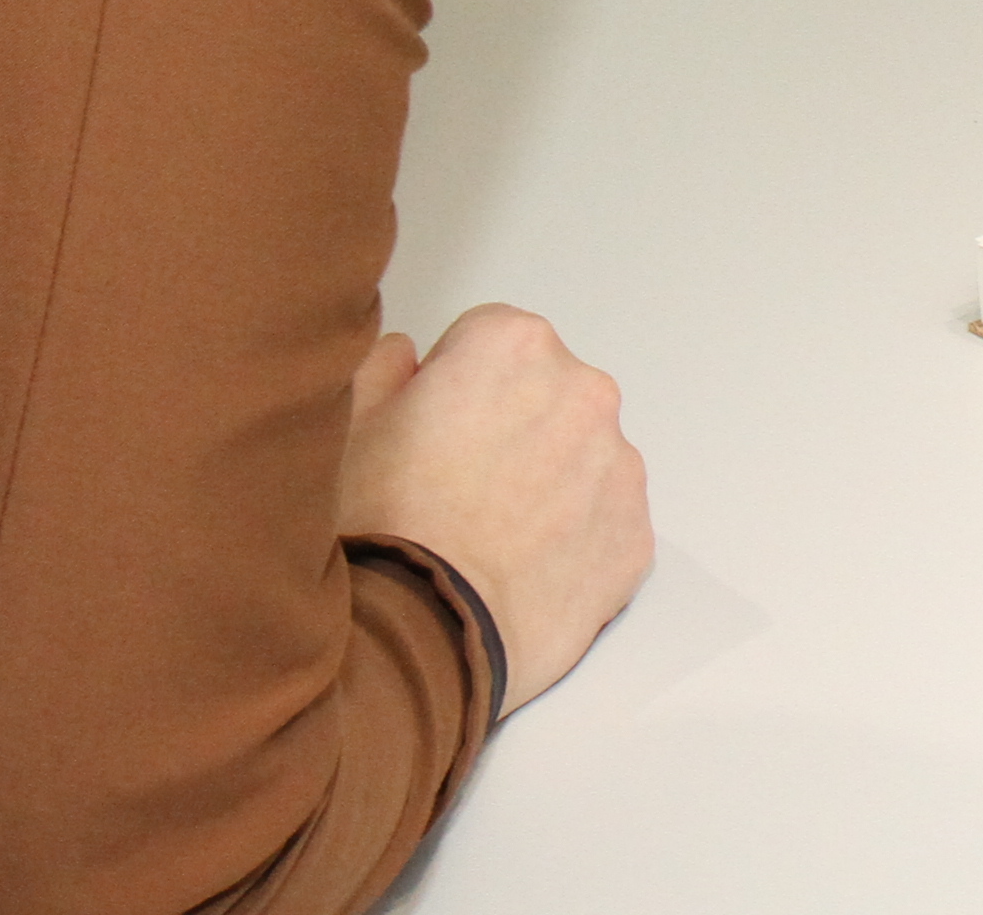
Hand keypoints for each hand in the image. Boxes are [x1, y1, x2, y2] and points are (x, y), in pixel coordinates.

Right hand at [334, 305, 651, 710]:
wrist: (418, 638)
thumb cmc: (378, 529)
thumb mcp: (347, 424)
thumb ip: (384, 366)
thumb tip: (407, 358)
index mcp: (513, 345)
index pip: (488, 342)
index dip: (450, 390)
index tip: (427, 435)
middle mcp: (583, 391)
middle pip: (545, 396)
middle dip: (510, 430)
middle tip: (454, 492)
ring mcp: (618, 466)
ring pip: (580, 460)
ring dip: (546, 485)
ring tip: (484, 540)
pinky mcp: (635, 536)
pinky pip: (603, 524)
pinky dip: (572, 542)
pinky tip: (518, 572)